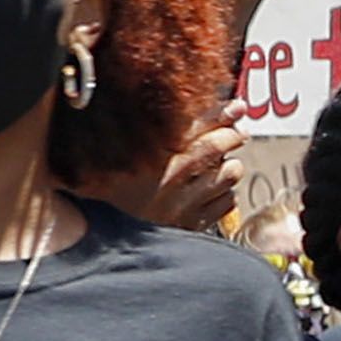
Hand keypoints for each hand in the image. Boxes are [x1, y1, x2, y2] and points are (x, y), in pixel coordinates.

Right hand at [79, 107, 247, 234]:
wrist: (105, 234)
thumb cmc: (116, 182)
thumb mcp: (130, 145)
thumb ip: (168, 123)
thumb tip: (223, 106)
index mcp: (143, 156)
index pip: (193, 125)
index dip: (221, 114)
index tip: (235, 108)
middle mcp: (163, 182)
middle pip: (215, 147)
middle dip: (231, 135)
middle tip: (234, 132)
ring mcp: (178, 207)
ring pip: (227, 175)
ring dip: (229, 165)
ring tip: (218, 163)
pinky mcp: (189, 226)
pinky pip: (227, 203)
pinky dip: (226, 192)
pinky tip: (211, 189)